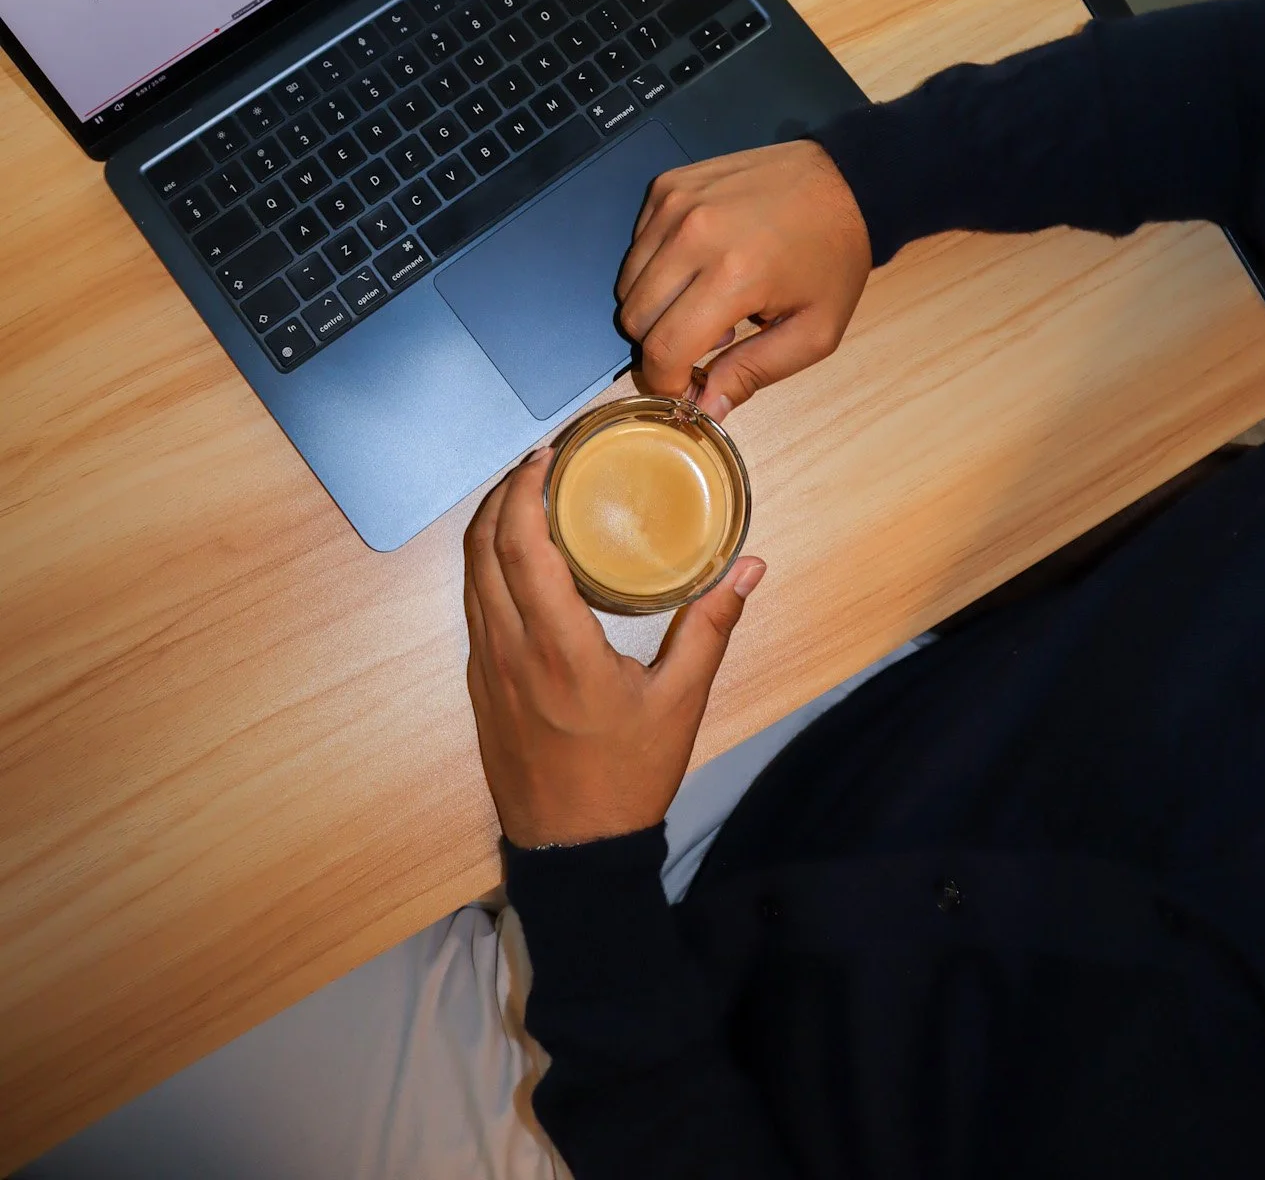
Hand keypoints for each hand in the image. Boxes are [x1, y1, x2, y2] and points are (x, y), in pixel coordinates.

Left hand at [463, 451, 765, 847]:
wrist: (573, 853)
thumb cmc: (628, 778)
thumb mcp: (680, 703)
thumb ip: (710, 629)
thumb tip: (750, 566)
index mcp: (558, 650)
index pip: (522, 548)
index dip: (524, 491)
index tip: (547, 455)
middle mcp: (510, 651)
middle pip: (482, 548)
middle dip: (503, 493)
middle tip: (541, 462)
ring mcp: (486, 668)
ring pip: (469, 575)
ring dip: (489, 526)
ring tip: (529, 494)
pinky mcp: (480, 684)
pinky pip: (473, 605)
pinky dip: (487, 563)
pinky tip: (520, 555)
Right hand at [616, 140, 871, 418]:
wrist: (843, 180)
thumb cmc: (833, 259)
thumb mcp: (814, 332)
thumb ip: (754, 373)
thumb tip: (704, 409)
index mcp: (733, 276)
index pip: (662, 348)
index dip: (665, 382)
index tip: (684, 387)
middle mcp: (693, 234)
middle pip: (635, 317)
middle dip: (661, 344)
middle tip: (709, 337)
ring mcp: (675, 203)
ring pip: (628, 282)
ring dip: (657, 306)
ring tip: (708, 299)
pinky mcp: (668, 185)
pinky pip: (637, 246)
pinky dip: (657, 268)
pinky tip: (700, 265)